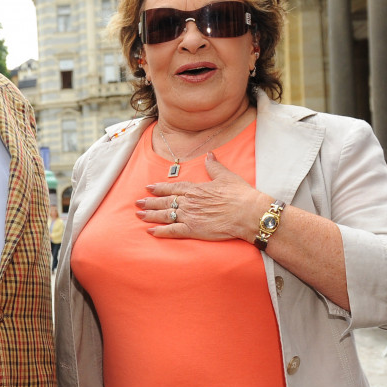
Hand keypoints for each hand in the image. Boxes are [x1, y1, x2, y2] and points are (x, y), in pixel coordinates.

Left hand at [136, 152, 266, 242]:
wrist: (248, 213)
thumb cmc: (240, 194)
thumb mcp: (227, 176)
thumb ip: (214, 166)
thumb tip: (209, 154)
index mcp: (196, 188)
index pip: (173, 188)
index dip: (159, 188)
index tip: (148, 188)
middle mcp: (189, 201)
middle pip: (164, 201)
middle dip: (149, 202)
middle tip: (137, 202)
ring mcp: (189, 216)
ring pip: (165, 215)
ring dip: (150, 215)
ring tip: (139, 215)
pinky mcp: (192, 230)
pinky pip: (172, 231)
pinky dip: (160, 231)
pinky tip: (150, 232)